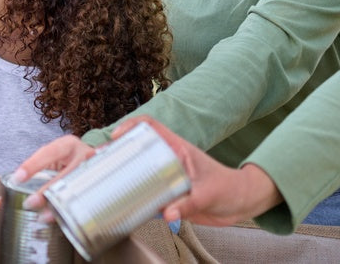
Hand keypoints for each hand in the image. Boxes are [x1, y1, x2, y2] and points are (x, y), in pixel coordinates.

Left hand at [10, 134, 96, 214]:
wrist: (95, 160)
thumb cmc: (67, 161)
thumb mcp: (52, 160)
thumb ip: (30, 176)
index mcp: (67, 145)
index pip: (47, 152)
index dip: (32, 165)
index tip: (18, 178)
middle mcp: (83, 155)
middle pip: (63, 174)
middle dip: (46, 191)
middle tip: (30, 203)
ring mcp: (94, 171)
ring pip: (76, 189)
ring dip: (58, 205)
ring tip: (43, 217)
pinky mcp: (99, 186)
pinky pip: (84, 200)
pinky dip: (71, 212)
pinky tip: (60, 220)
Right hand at [112, 117, 282, 225]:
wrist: (241, 204)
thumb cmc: (229, 188)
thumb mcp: (208, 194)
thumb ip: (188, 204)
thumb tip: (168, 214)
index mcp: (178, 149)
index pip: (151, 127)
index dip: (131, 126)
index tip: (115, 136)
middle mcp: (168, 160)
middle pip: (137, 149)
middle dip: (116, 152)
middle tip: (98, 161)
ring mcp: (167, 178)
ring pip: (138, 172)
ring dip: (120, 176)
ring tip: (101, 181)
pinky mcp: (168, 196)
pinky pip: (146, 195)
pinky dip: (133, 200)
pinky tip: (122, 206)